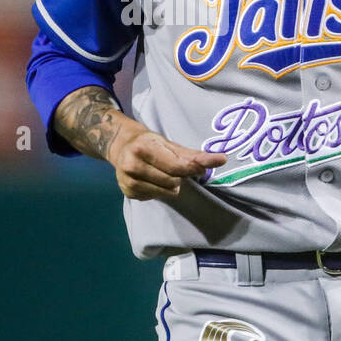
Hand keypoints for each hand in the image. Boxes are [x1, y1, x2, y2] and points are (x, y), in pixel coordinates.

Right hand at [106, 119, 226, 200]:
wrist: (120, 145)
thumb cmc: (149, 143)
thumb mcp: (167, 144)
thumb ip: (191, 155)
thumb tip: (220, 159)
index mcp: (143, 148)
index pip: (175, 165)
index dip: (194, 168)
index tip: (213, 164)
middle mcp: (133, 165)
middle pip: (172, 181)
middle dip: (178, 176)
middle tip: (172, 167)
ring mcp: (128, 181)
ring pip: (166, 192)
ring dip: (171, 186)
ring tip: (162, 173)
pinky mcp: (127, 193)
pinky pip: (155, 197)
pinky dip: (158, 190)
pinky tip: (151, 180)